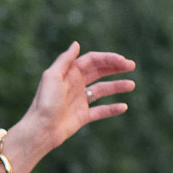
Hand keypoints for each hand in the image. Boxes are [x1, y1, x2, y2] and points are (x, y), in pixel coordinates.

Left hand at [0, 42, 135, 172]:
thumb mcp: (52, 76)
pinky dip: (112, 109)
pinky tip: (124, 107)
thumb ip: (65, 60)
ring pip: (103, 90)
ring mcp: (80, 100)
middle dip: (116, 68)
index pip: (92, 61)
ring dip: (117, 86)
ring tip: (132, 85)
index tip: (122, 60)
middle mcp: (75, 85)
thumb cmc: (45, 102)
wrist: (41, 129)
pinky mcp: (83, 116)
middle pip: (99, 72)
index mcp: (69, 73)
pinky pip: (101, 111)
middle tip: (131, 66)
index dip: (107, 58)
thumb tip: (76, 43)